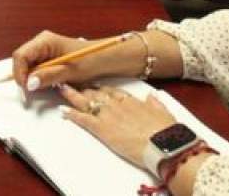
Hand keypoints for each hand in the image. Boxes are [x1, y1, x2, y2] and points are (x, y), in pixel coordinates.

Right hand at [10, 30, 140, 90]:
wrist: (105, 58)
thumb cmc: (90, 60)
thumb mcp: (69, 71)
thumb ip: (47, 76)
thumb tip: (29, 83)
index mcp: (45, 41)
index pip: (21, 56)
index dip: (19, 73)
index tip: (25, 89)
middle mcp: (41, 43)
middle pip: (21, 60)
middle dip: (23, 77)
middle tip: (30, 92)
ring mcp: (44, 50)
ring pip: (27, 65)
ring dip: (30, 78)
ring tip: (40, 87)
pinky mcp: (47, 57)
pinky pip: (35, 68)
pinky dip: (37, 77)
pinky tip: (45, 83)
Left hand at [58, 84, 180, 172]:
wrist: (162, 144)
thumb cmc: (166, 132)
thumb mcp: (164, 113)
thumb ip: (156, 104)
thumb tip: (152, 98)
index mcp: (132, 101)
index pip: (112, 91)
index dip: (102, 89)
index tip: (95, 86)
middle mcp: (118, 105)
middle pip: (96, 93)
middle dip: (84, 89)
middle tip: (73, 83)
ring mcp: (108, 115)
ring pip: (86, 101)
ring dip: (72, 95)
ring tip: (62, 89)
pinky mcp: (102, 128)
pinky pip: (82, 119)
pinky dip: (71, 114)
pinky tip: (62, 111)